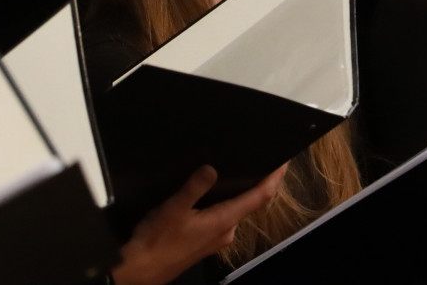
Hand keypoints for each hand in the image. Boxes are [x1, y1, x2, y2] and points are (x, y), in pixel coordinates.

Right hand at [111, 164, 287, 284]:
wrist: (141, 269)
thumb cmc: (158, 240)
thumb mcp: (174, 209)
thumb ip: (194, 187)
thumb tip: (212, 167)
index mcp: (224, 221)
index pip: (260, 197)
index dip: (275, 179)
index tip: (284, 160)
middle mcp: (227, 230)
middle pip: (251, 202)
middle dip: (258, 181)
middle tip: (260, 156)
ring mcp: (217, 237)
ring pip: (236, 209)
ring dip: (241, 190)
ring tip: (239, 165)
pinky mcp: (206, 240)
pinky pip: (224, 215)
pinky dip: (227, 200)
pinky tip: (215, 189)